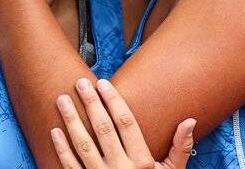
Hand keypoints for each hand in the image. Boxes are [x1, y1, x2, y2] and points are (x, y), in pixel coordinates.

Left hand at [50, 78, 194, 168]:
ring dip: (71, 121)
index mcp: (142, 162)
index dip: (113, 101)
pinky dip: (62, 149)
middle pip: (103, 129)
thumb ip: (180, 148)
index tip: (103, 84)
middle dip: (90, 104)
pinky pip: (71, 166)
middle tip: (80, 83)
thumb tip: (189, 120)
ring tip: (62, 100)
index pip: (125, 123)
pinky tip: (55, 131)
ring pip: (83, 145)